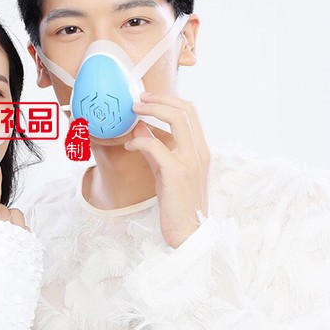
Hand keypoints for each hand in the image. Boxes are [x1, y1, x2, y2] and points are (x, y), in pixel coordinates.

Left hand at [124, 93, 209, 248]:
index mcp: (200, 149)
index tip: (147, 97)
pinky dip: (140, 141)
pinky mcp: (177, 173)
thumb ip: (154, 147)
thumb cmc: (176, 202)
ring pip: (177, 120)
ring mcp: (191, 161)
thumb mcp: (164, 169)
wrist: (187, 231)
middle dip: (159, 99)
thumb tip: (139, 127)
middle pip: (186, 110)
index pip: (190, 112)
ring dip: (152, 110)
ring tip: (133, 112)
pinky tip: (129, 146)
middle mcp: (200, 151)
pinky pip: (156, 146)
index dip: (168, 99)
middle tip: (137, 99)